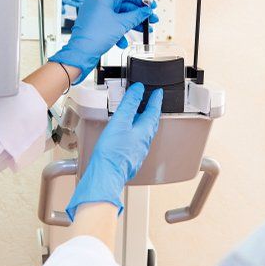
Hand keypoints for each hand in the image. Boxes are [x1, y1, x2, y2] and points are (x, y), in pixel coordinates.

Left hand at [50, 0, 158, 82]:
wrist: (81, 54)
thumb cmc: (95, 37)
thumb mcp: (121, 25)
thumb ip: (136, 16)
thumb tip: (146, 11)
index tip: (149, 4)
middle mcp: (97, 5)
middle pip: (123, 6)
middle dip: (138, 14)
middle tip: (150, 19)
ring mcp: (95, 16)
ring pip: (118, 17)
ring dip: (131, 25)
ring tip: (143, 31)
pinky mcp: (95, 27)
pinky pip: (111, 26)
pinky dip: (119, 33)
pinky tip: (123, 42)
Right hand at [66, 84, 162, 220]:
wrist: (106, 175)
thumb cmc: (112, 152)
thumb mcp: (120, 121)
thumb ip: (130, 104)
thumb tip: (139, 90)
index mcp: (144, 131)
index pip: (154, 112)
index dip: (156, 100)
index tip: (158, 93)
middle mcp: (144, 142)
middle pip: (151, 123)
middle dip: (152, 112)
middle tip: (151, 104)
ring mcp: (138, 152)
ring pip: (145, 134)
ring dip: (143, 123)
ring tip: (138, 118)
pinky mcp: (130, 160)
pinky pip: (137, 143)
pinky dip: (135, 135)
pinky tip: (128, 136)